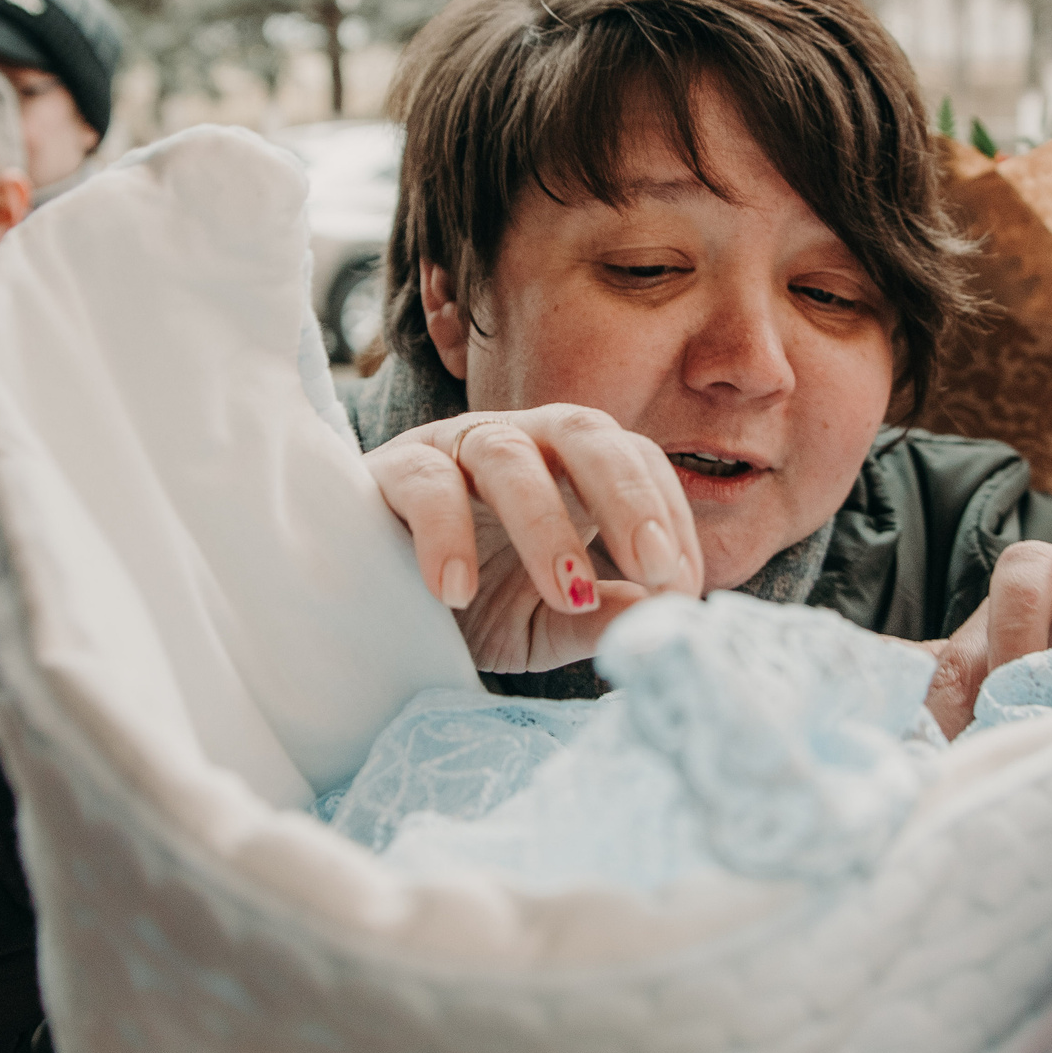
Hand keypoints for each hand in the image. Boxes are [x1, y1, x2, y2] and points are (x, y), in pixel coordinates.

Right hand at [364, 405, 704, 673]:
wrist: (368, 609)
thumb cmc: (469, 604)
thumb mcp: (542, 622)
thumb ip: (598, 617)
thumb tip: (662, 616)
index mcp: (569, 467)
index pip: (636, 458)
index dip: (668, 515)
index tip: (683, 587)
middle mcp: (520, 442)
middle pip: (584, 431)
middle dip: (628, 497)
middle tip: (657, 570)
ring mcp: (454, 447)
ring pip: (507, 455)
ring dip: (547, 523)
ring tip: (570, 595)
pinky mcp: (390, 470)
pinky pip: (425, 484)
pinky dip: (446, 534)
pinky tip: (457, 592)